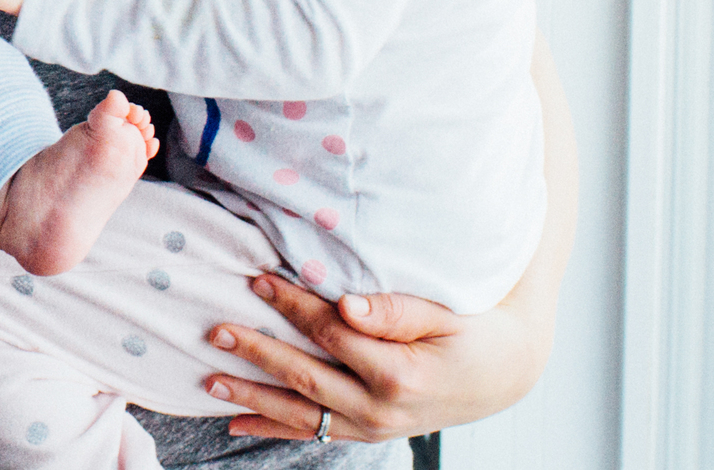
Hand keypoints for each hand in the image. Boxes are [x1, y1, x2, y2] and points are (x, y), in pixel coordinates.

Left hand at [200, 275, 543, 441]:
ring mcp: (372, 426)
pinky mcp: (367, 433)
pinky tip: (236, 421)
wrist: (503, 374)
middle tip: (216, 330)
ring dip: (252, 396)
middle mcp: (380, 408)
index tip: (256, 279)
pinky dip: (273, 427)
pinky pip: (311, 433)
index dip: (291, 305)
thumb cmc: (474, 332)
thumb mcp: (444, 313)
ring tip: (210, 379)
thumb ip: (395, 310)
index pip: (330, 333)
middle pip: (305, 375)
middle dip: (256, 352)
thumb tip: (347, 304)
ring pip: (300, 412)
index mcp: (398, 371)